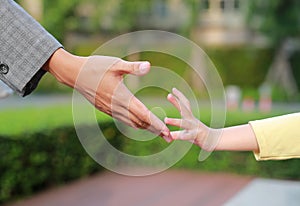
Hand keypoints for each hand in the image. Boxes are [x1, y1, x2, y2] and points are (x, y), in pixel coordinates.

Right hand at [44, 49, 171, 141]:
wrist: (74, 74)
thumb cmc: (95, 67)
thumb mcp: (115, 64)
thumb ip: (133, 67)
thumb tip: (149, 66)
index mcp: (121, 97)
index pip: (142, 114)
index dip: (156, 123)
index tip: (166, 131)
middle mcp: (117, 107)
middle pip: (140, 122)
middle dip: (155, 130)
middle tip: (169, 138)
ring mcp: (110, 110)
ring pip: (131, 123)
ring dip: (146, 128)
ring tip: (158, 133)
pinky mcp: (106, 109)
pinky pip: (124, 120)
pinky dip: (135, 124)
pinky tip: (140, 123)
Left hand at [164, 88, 210, 148]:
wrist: (213, 141)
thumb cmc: (198, 135)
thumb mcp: (188, 128)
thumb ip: (180, 124)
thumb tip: (167, 121)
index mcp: (190, 117)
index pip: (185, 104)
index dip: (180, 96)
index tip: (173, 89)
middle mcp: (192, 120)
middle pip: (184, 109)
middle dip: (176, 102)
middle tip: (168, 95)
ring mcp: (194, 128)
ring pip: (184, 123)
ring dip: (174, 121)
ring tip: (166, 119)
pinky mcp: (195, 136)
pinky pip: (186, 136)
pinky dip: (179, 136)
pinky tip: (172, 136)